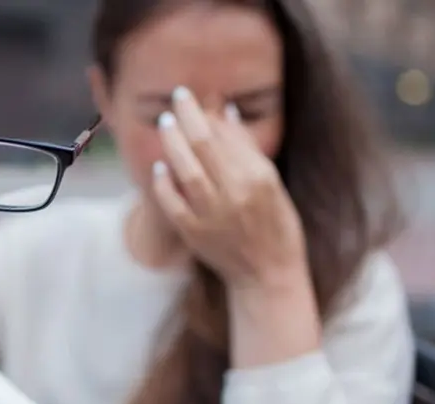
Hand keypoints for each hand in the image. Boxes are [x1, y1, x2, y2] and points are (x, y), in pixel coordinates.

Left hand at [152, 86, 306, 291]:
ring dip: (172, 143)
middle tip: (176, 99)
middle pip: (204, 146)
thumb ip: (246, 148)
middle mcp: (236, 194)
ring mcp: (213, 215)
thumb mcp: (272, 183)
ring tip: (166, 123)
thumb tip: (225, 111)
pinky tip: (159, 167)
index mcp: (258, 178)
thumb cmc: (275, 225)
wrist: (268, 274)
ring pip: (186, 171)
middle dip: (187, 118)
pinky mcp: (195, 233)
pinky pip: (172, 203)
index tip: (190, 97)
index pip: (225, 136)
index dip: (204, 113)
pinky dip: (163, 183)